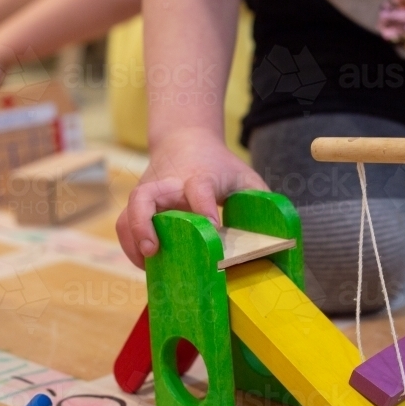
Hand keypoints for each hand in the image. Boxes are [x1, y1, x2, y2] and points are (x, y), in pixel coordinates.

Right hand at [116, 127, 267, 268]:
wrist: (184, 141)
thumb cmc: (219, 165)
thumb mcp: (244, 176)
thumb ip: (260, 199)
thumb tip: (279, 233)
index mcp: (199, 176)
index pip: (198, 188)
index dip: (203, 206)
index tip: (211, 226)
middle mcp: (168, 184)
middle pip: (145, 197)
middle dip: (144, 224)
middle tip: (154, 249)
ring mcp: (149, 193)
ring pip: (127, 213)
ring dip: (133, 240)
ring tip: (147, 264)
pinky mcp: (138, 203)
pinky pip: (125, 225)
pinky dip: (131, 245)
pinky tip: (145, 264)